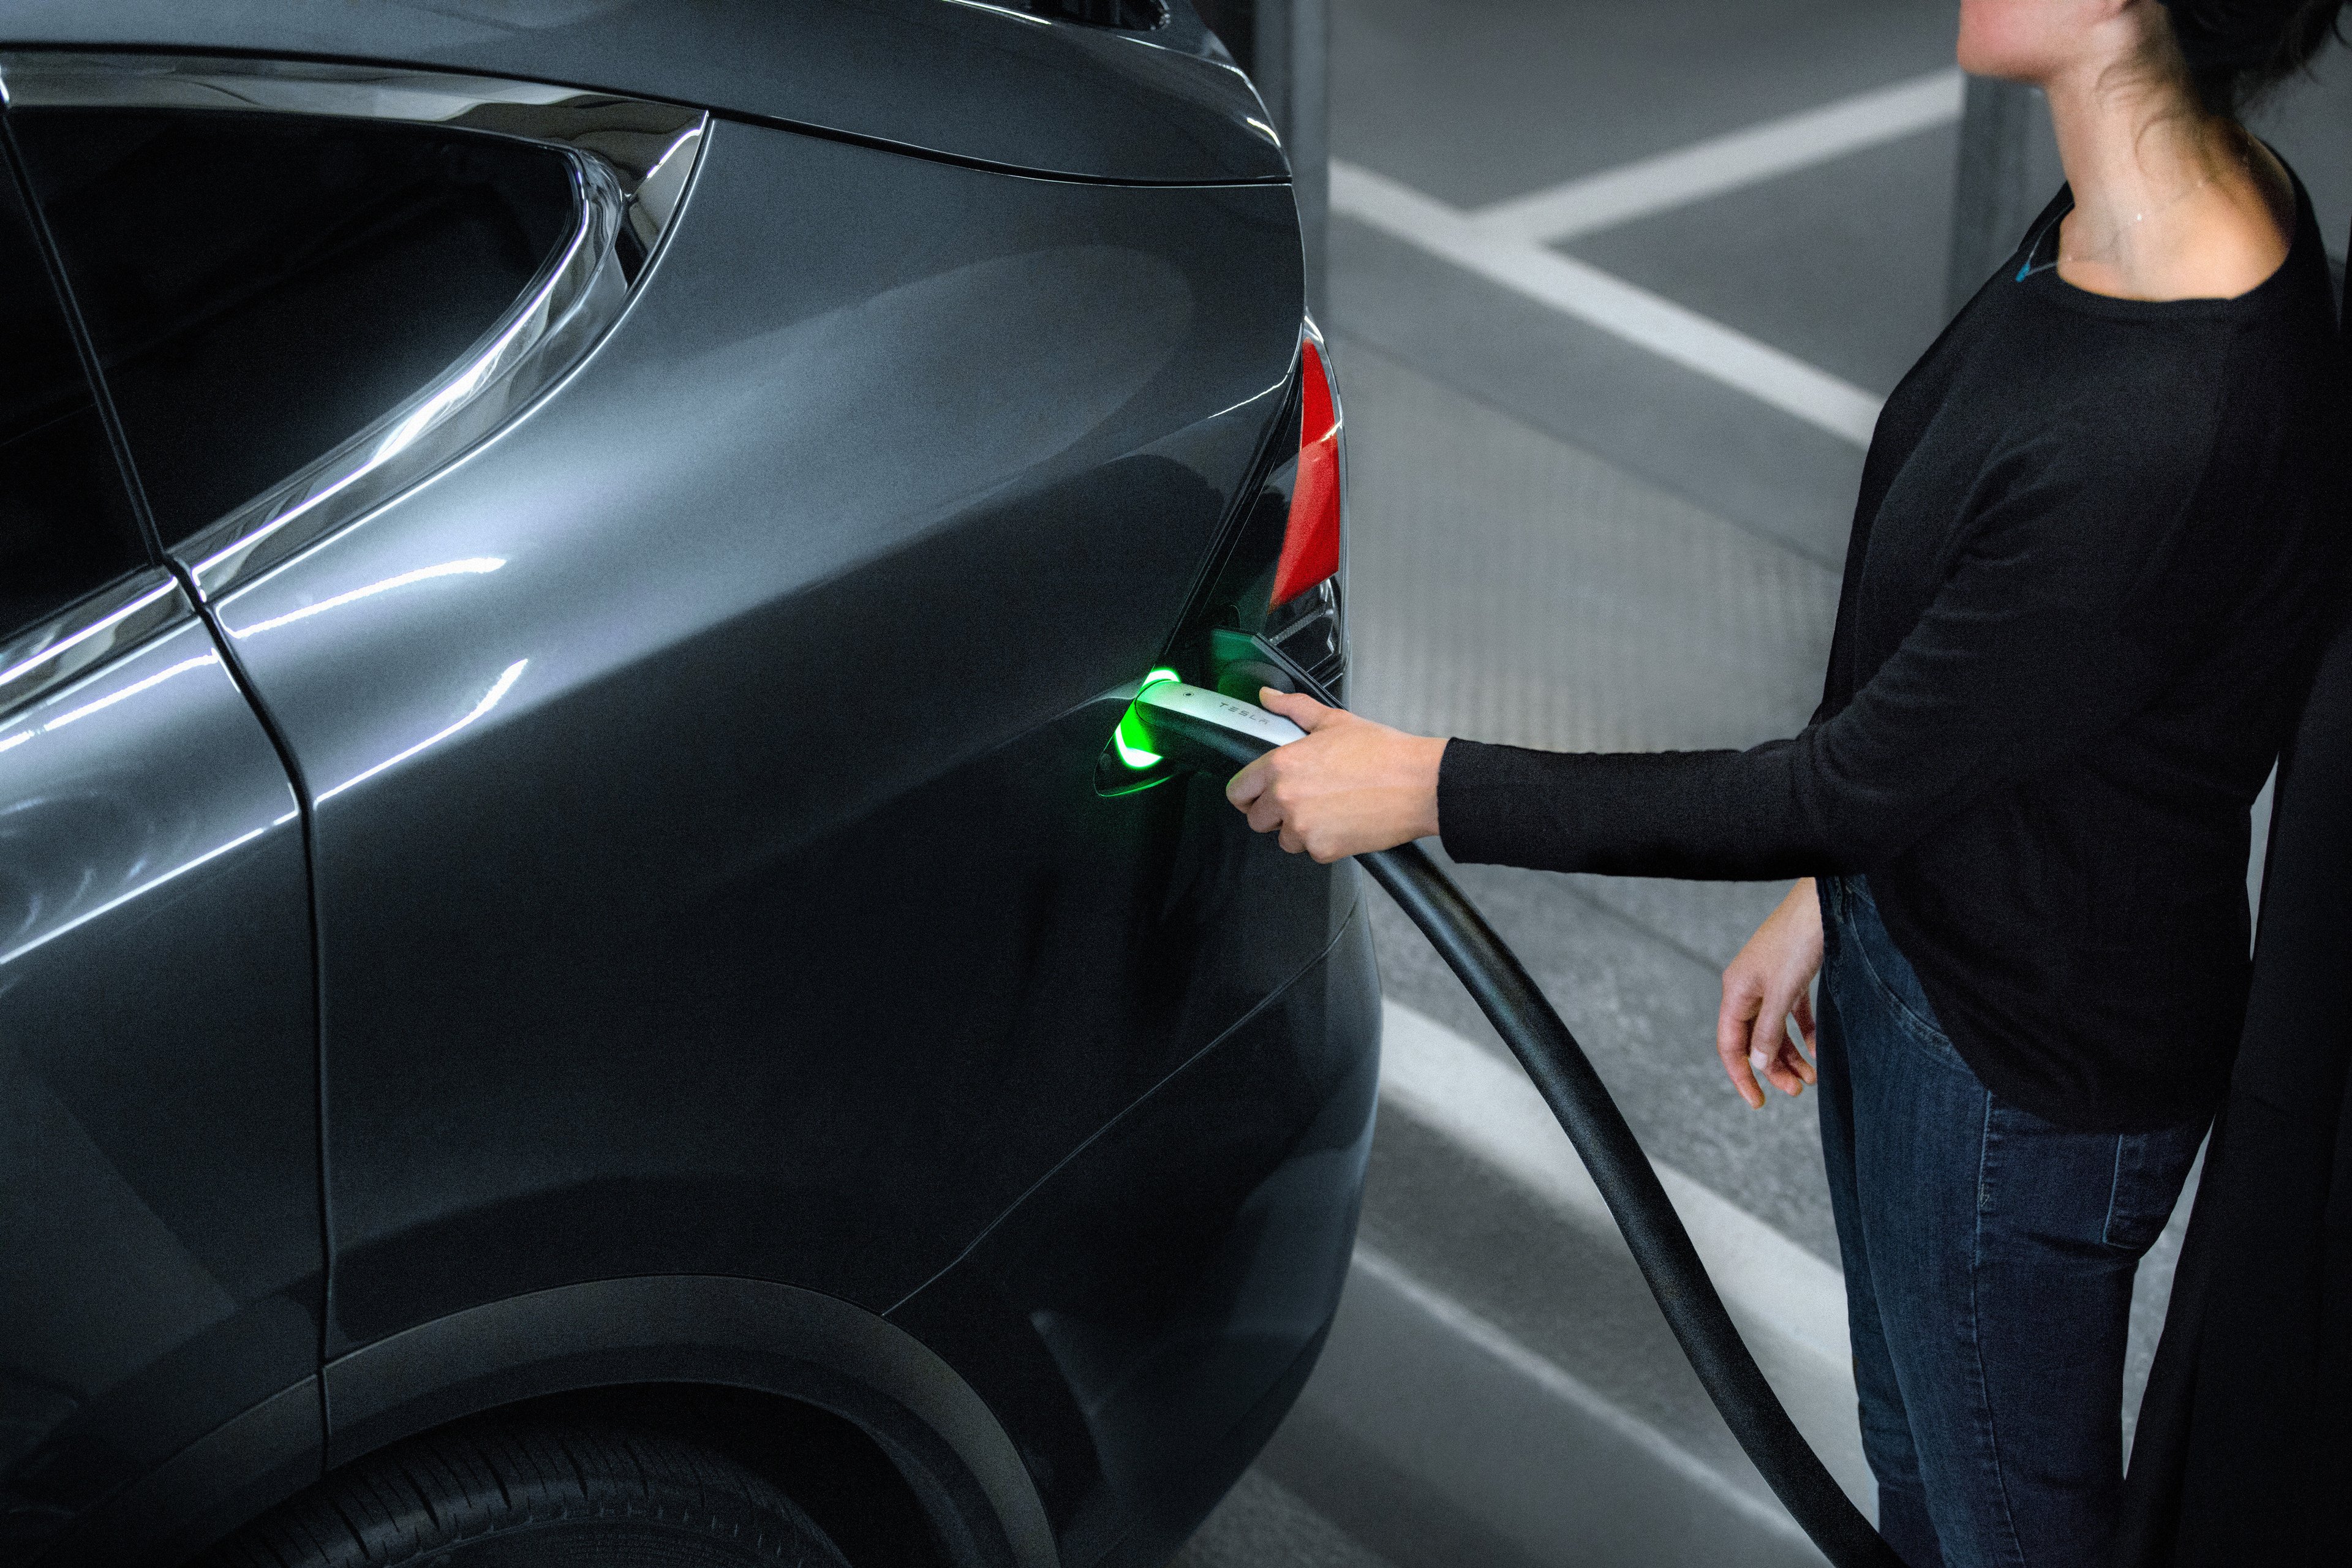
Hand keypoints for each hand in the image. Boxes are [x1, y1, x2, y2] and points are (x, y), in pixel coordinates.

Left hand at [1226, 689, 1446, 862]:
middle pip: (1256, 819)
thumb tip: (1269, 697)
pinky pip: (1311, 851)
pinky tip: (1343, 822)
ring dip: (1299, 830)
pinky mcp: (1323, 850)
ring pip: (1284, 839)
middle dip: (1274, 813)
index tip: (1259, 793)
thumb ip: (1294, 708)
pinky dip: (1325, 842)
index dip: (1248, 792)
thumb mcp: (1334, 721)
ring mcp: (1303, 827)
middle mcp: (1286, 798)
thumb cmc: (1382, 752)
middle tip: (1301, 800)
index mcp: (1281, 765)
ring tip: (1328, 809)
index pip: (1238, 790)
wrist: (1419, 784)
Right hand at [1716, 879, 1822, 1109]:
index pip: (1730, 1045)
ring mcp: (1769, 982)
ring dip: (1789, 1055)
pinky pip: (1792, 1014)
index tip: (1758, 1102)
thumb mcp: (1782, 991)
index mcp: (1736, 991)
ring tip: (1810, 1078)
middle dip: (1772, 1068)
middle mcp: (1748, 988)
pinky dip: (1804, 1034)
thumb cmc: (1798, 940)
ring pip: (1774, 1030)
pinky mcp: (1790, 975)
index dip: (1742, 1076)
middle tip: (1796, 1091)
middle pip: (1753, 1040)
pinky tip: (1818, 1051)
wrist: (1824, 902)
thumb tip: (1758, 1063)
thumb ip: (1768, 1030)